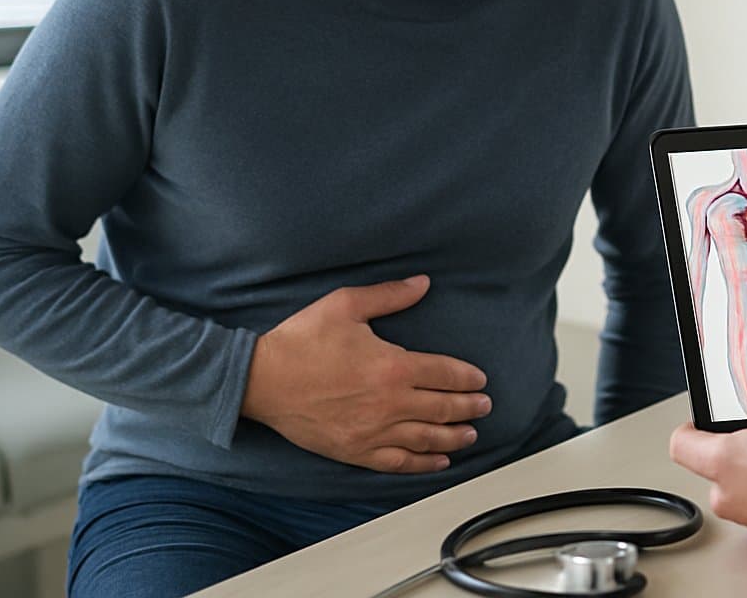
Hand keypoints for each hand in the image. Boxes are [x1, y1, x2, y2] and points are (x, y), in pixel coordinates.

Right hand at [241, 275, 490, 472]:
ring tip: (471, 435)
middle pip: (443, 408)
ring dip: (454, 437)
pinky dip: (423, 464)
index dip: (467, 378)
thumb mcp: (346, 305)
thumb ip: (390, 295)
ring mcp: (374, 432)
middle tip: (485, 406)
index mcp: (393, 367)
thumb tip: (423, 282)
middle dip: (469, 408)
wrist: (261, 380)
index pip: (445, 374)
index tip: (480, 380)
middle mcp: (390, 404)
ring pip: (427, 439)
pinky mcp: (356, 451)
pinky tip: (438, 462)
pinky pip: (398, 463)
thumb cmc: (302, 340)